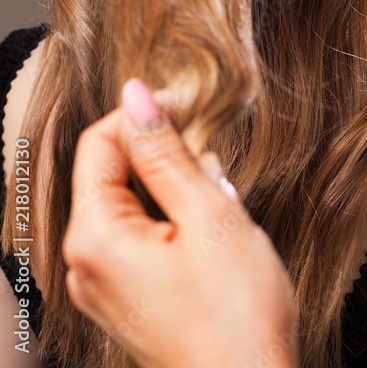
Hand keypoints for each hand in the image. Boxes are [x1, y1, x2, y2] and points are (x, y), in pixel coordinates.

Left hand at [62, 79, 298, 367]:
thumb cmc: (236, 315)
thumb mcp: (208, 215)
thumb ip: (166, 151)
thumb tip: (137, 95)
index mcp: (95, 237)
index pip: (100, 141)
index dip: (147, 114)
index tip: (191, 107)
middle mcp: (86, 262)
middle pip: (114, 171)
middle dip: (166, 156)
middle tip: (216, 166)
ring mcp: (103, 284)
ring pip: (132, 202)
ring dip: (176, 188)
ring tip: (221, 210)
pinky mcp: (126, 298)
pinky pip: (140, 235)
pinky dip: (175, 220)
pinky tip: (213, 235)